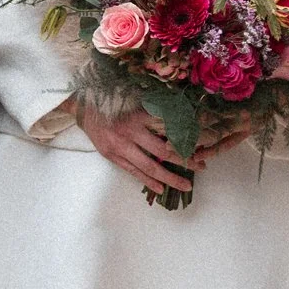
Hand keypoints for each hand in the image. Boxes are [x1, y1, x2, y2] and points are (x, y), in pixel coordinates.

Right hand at [77, 102, 225, 192]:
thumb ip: (156, 110)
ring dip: (170, 178)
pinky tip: (161, 189)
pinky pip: (133, 172)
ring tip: (186, 185)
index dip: (187, 137)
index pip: (170, 128)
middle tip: (201, 167)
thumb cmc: (113, 100)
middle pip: (163, 151)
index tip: (204, 143)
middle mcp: (130, 131)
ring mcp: (120, 146)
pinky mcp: (112, 156)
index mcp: (139, 114)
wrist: (83, 106)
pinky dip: (148, 181)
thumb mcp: (136, 100)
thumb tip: (183, 119)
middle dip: (184, 160)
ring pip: (149, 167)